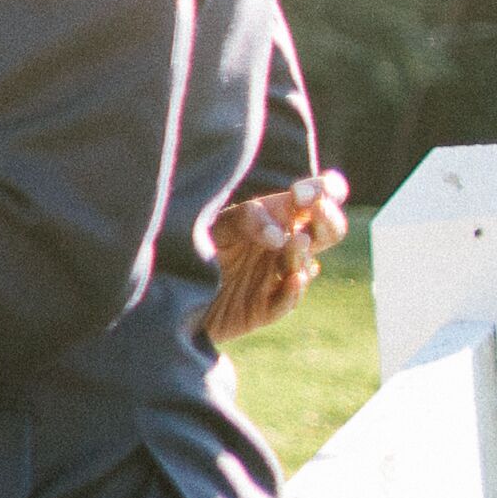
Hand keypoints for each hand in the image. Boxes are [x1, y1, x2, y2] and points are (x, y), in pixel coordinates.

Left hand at [206, 170, 348, 347]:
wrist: (168, 290)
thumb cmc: (195, 247)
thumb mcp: (216, 225)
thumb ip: (247, 219)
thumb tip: (280, 235)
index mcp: (278, 217)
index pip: (319, 197)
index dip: (325, 190)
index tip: (302, 191)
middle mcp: (286, 246)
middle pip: (329, 230)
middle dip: (327, 217)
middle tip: (312, 207)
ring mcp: (278, 276)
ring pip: (307, 264)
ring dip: (302, 253)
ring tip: (294, 242)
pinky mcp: (266, 308)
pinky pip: (287, 300)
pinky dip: (293, 291)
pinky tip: (293, 279)